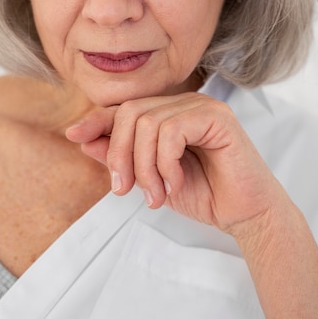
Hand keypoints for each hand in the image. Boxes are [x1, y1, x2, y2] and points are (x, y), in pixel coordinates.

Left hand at [66, 92, 281, 233]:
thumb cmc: (204, 194)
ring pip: (147, 123)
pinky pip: (171, 130)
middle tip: (125, 190)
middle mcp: (185, 103)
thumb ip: (122, 157)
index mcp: (169, 114)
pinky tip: (176, 182)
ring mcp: (202, 106)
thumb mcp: (151, 178)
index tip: (73, 135)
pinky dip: (165, 162)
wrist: (244, 215)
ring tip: (157, 194)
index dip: (97, 120)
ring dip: (144, 167)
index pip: (125, 109)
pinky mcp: (218, 117)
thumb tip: (83, 138)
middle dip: (119, 154)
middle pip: (130, 112)